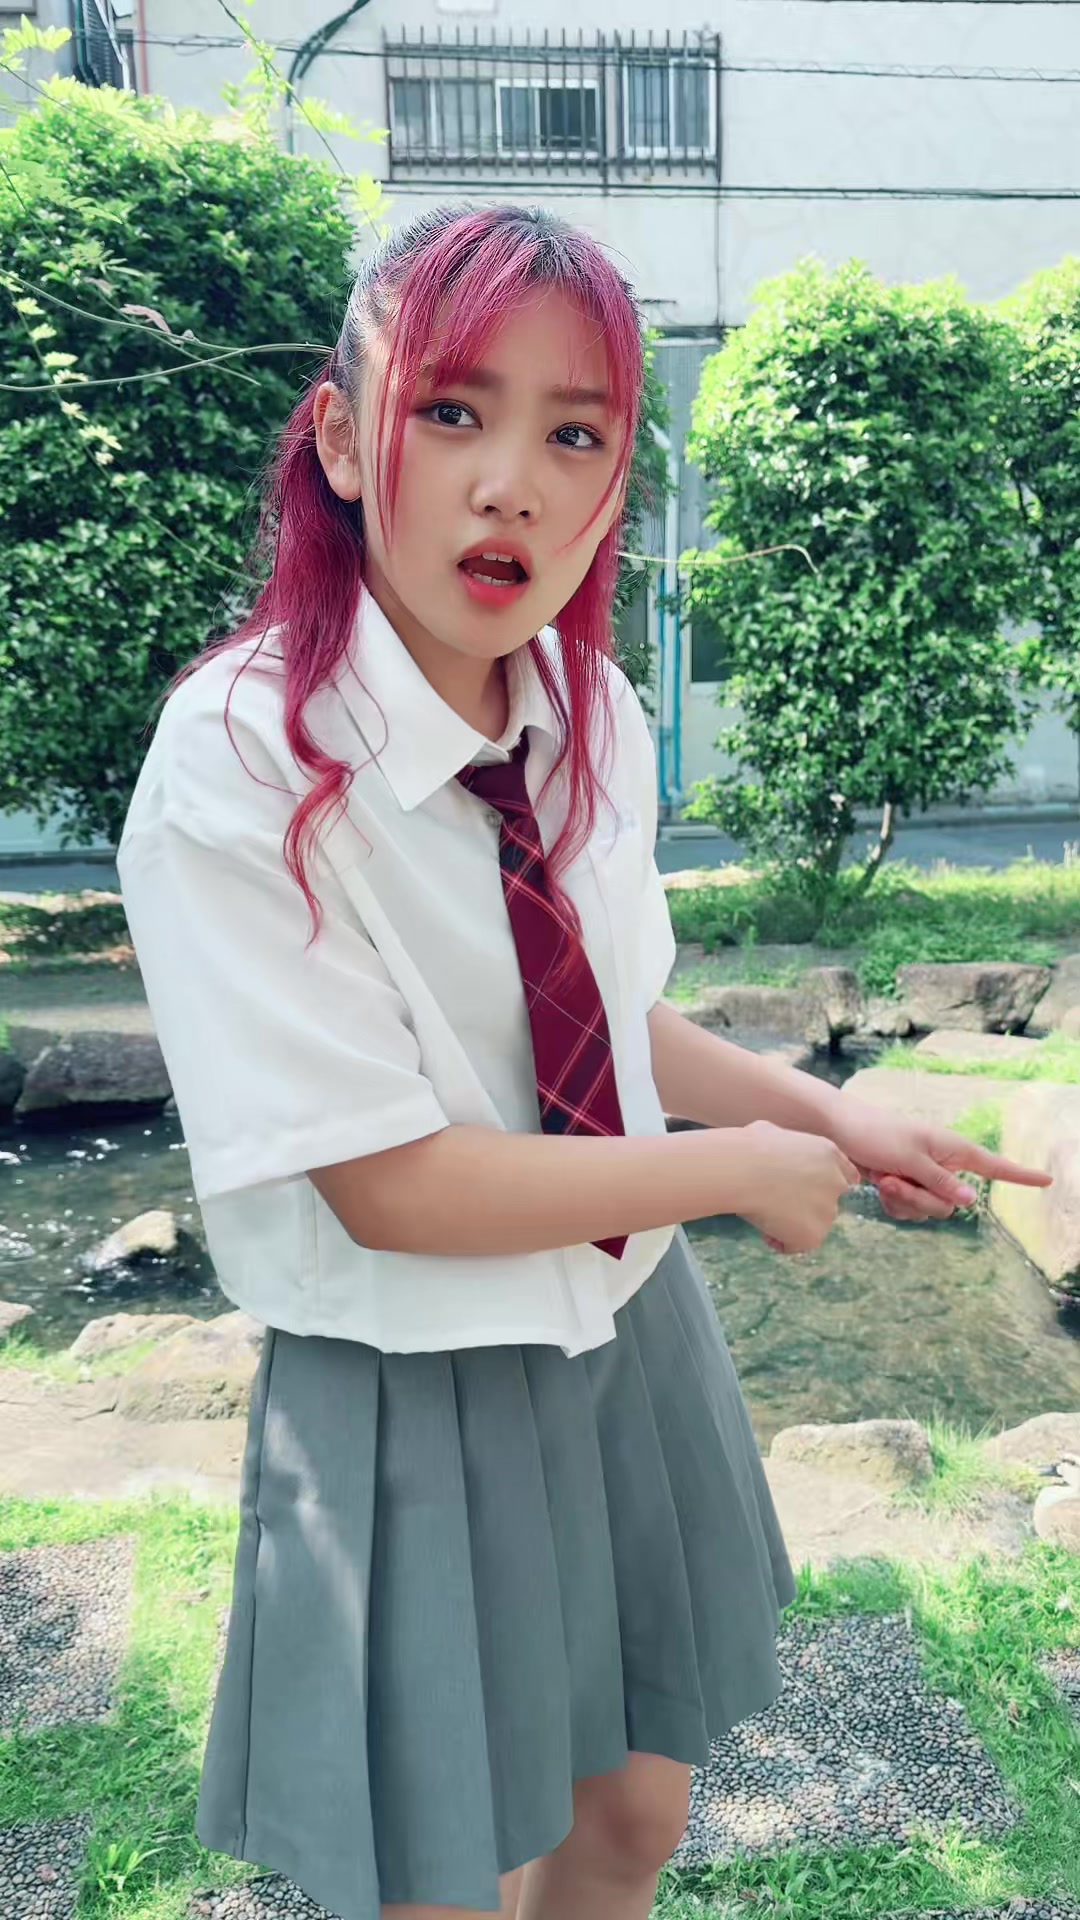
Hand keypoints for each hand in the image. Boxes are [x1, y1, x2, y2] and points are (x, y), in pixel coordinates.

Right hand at [739, 1119, 861, 1253]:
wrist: (741, 1170)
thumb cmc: (747, 1147)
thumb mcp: (772, 1133)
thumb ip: (786, 1146)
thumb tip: (772, 1144)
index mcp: (828, 1154)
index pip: (846, 1176)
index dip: (826, 1186)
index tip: (806, 1192)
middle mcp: (836, 1182)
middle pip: (830, 1203)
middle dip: (808, 1208)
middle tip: (777, 1205)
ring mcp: (828, 1210)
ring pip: (813, 1225)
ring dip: (793, 1225)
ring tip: (764, 1215)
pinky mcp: (814, 1234)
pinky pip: (797, 1245)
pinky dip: (781, 1242)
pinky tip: (763, 1231)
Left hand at [830, 1097, 1052, 1222]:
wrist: (838, 1130)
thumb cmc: (875, 1134)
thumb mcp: (909, 1159)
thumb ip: (941, 1182)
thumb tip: (972, 1201)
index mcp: (951, 1149)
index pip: (993, 1166)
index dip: (1019, 1176)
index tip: (1047, 1180)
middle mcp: (942, 1165)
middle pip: (950, 1204)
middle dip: (920, 1199)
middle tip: (894, 1180)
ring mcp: (923, 1178)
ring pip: (928, 1211)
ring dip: (903, 1200)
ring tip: (883, 1178)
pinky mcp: (905, 1188)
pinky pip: (909, 1212)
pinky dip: (892, 1203)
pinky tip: (877, 1186)